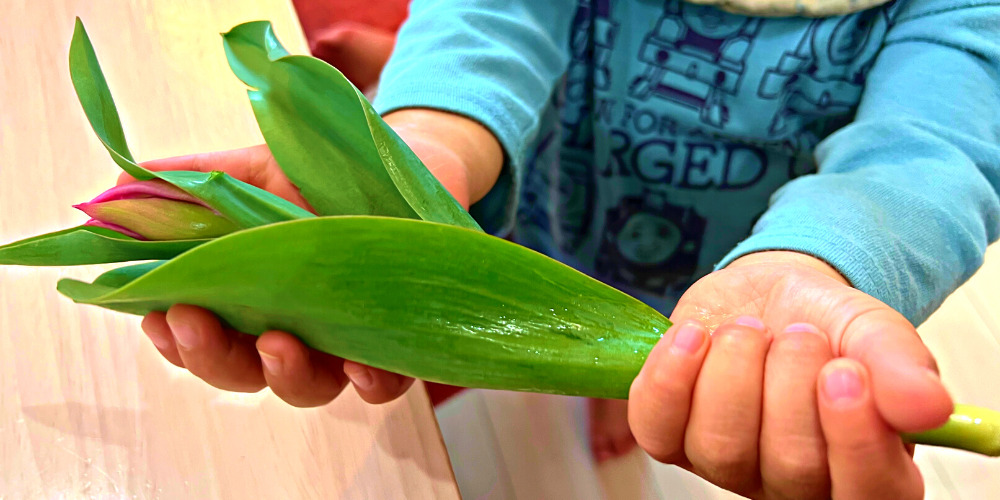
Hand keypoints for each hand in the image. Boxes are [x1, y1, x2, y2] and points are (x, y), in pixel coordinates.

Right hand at [127, 109, 502, 405]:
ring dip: (283, 374)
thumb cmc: (318, 179)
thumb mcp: (255, 170)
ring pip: (306, 386)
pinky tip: (359, 364)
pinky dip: (370, 381)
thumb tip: (116, 189)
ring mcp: (341, 341)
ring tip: (275, 343)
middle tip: (194, 321)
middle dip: (211, 356)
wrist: (403, 169)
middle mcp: (291, 331)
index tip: (155, 316)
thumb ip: (192, 181)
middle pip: (242, 373)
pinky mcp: (395, 341)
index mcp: (248, 300)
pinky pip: (384, 382)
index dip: (175, 340)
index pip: (202, 338)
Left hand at [628, 251, 952, 498]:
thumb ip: (900, 367)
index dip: (854, 439)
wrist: (772, 295)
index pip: (867, 494)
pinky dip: (670, 375)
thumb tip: (927, 406)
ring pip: (718, 447)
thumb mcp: (875, 334)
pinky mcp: (672, 435)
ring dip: (733, 371)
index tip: (843, 372)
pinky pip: (655, 427)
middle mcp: (794, 484)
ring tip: (751, 329)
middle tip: (801, 334)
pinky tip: (693, 336)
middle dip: (790, 383)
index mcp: (863, 471)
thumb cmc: (828, 325)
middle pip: (789, 468)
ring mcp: (727, 466)